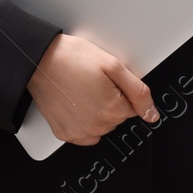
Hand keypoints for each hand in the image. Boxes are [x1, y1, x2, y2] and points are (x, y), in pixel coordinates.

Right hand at [26, 33, 157, 145]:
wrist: (39, 60)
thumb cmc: (73, 58)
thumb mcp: (113, 65)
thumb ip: (138, 92)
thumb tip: (152, 114)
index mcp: (112, 110)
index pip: (132, 107)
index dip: (121, 90)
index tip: (106, 80)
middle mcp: (97, 126)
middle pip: (117, 117)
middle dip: (110, 100)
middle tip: (92, 82)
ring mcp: (79, 132)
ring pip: (101, 126)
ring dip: (96, 111)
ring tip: (82, 90)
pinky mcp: (65, 134)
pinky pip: (84, 133)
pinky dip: (82, 120)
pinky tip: (75, 103)